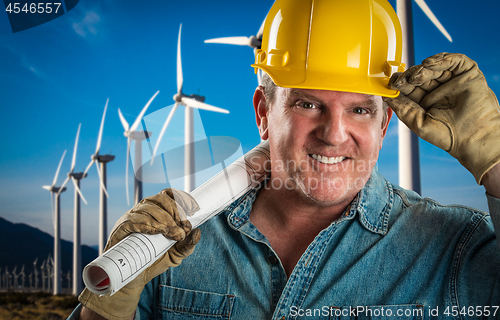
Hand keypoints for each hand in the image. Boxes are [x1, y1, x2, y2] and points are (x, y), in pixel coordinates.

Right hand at [78, 188, 200, 319]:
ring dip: (164, 220)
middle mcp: (145, 211)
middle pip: (161, 199)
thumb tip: (197, 231)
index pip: (169, 194)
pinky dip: (148, 224)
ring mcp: (132, 218)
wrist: (134, 278)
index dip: (182, 199)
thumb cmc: (154, 262)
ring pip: (148, 208)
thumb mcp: (175, 255)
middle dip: (176, 211)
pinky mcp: (121, 229)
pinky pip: (134, 220)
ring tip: (172, 234)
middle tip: (181, 229)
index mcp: (158, 212)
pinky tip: (157, 232)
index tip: (193, 210)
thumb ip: (187, 245)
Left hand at [383, 52, 499, 183]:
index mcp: (426, 100)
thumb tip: (386, 97)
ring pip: (435, 66)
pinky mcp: (468, 74)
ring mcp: (453, 81)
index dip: (400, 83)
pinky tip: (428, 64)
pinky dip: (441, 59)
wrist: (473, 138)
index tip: (391, 83)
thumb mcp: (419, 122)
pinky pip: (455, 60)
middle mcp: (439, 89)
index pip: (410, 87)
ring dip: (422, 68)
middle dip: (409, 75)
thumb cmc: (447, 136)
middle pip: (420, 75)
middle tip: (401, 79)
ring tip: (415, 75)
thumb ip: (403, 109)